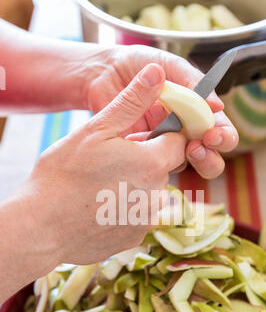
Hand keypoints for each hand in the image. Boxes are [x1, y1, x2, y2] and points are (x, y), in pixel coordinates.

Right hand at [24, 63, 185, 266]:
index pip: (177, 143)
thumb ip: (131, 102)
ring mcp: (146, 221)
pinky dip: (123, 210)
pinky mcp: (133, 238)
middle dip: (144, 162)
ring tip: (100, 185)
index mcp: (152, 163)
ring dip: (134, 187)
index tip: (138, 138)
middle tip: (110, 162)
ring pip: (150, 195)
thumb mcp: (96, 130)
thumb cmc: (63, 175)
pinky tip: (97, 206)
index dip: (160, 137)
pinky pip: (136, 218)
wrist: (41, 227)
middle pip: (163, 169)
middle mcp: (157, 195)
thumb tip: (156, 73)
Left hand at [81, 45, 238, 178]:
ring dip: (180, 160)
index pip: (221, 131)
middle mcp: (185, 132)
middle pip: (210, 158)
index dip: (223, 137)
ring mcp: (163, 145)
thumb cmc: (139, 64)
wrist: (102, 72)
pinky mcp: (141, 152)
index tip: (211, 135)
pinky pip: (151, 163)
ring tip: (167, 147)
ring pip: (183, 165)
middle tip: (196, 149)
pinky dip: (148, 155)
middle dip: (209, 159)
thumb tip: (217, 105)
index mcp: (198, 111)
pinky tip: (138, 141)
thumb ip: (192, 81)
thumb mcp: (168, 65)